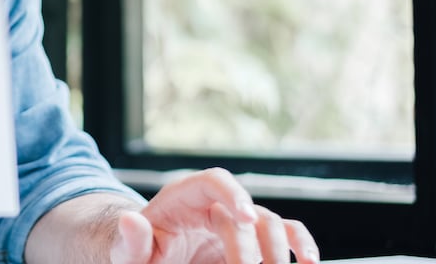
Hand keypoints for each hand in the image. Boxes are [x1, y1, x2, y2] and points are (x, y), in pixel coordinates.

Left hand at [109, 168, 318, 263]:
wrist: (152, 257)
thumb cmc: (137, 250)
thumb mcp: (126, 250)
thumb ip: (131, 239)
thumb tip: (129, 218)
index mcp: (184, 197)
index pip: (214, 180)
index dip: (234, 194)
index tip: (246, 217)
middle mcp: (216, 204)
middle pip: (246, 213)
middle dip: (252, 247)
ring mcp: (238, 221)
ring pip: (272, 223)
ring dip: (280, 249)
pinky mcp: (253, 240)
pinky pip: (286, 235)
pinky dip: (301, 246)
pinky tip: (309, 263)